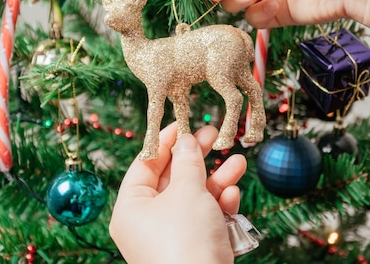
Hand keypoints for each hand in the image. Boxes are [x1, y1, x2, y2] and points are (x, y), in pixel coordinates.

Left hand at [110, 124, 246, 263]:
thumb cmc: (186, 240)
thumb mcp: (187, 191)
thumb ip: (188, 162)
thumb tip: (185, 141)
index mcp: (132, 208)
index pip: (144, 164)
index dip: (164, 141)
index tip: (183, 122)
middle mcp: (148, 221)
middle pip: (172, 178)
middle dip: (197, 158)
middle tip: (214, 135)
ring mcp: (172, 235)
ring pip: (194, 197)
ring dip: (216, 179)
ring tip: (237, 161)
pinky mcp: (194, 247)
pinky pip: (205, 217)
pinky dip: (219, 204)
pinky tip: (233, 194)